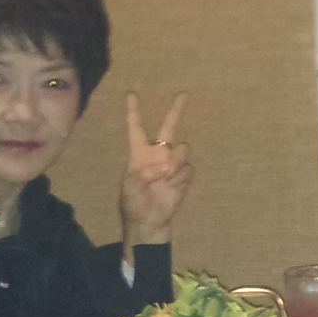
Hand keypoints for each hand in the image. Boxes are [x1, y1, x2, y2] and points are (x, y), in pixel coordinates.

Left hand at [120, 92, 192, 244]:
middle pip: (169, 127)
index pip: (136, 127)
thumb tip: (163, 167)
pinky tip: (172, 186)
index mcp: (139, 153)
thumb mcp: (129, 186)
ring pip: (182, 148)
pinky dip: (180, 177)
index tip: (131, 94)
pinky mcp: (183, 176)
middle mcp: (158, 153)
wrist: (149, 222)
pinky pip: (188, 168)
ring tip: (167, 176)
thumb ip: (143, 172)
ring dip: (176, 161)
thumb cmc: (133, 203)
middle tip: (183, 94)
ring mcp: (172, 164)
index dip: (133, 111)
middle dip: (176, 110)